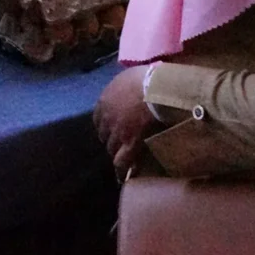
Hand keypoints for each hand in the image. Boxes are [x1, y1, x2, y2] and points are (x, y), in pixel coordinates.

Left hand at [94, 65, 155, 179]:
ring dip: (116, 153)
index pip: (98, 118)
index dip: (105, 124)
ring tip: (123, 159)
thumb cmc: (145, 78)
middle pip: (104, 134)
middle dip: (110, 139)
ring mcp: (117, 133)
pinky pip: (123, 161)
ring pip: (112, 148)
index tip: (112, 128)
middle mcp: (106, 118)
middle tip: (120, 143)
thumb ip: (123, 87)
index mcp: (104, 101)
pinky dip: (122, 170)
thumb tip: (128, 85)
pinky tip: (123, 177)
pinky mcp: (130, 144)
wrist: (155, 89)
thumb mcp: (128, 77)